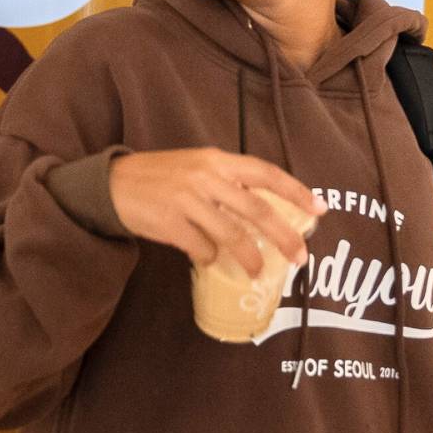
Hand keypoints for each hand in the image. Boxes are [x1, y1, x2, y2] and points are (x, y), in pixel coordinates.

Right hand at [109, 147, 326, 276]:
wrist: (112, 184)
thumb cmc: (160, 177)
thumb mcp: (196, 167)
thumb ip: (227, 183)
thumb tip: (264, 215)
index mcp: (217, 160)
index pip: (265, 173)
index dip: (296, 191)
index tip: (320, 209)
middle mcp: (206, 176)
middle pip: (256, 209)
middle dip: (283, 235)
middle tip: (300, 257)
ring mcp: (187, 200)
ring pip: (232, 234)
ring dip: (250, 258)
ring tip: (258, 273)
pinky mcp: (169, 223)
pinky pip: (201, 249)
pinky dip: (209, 258)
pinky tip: (207, 260)